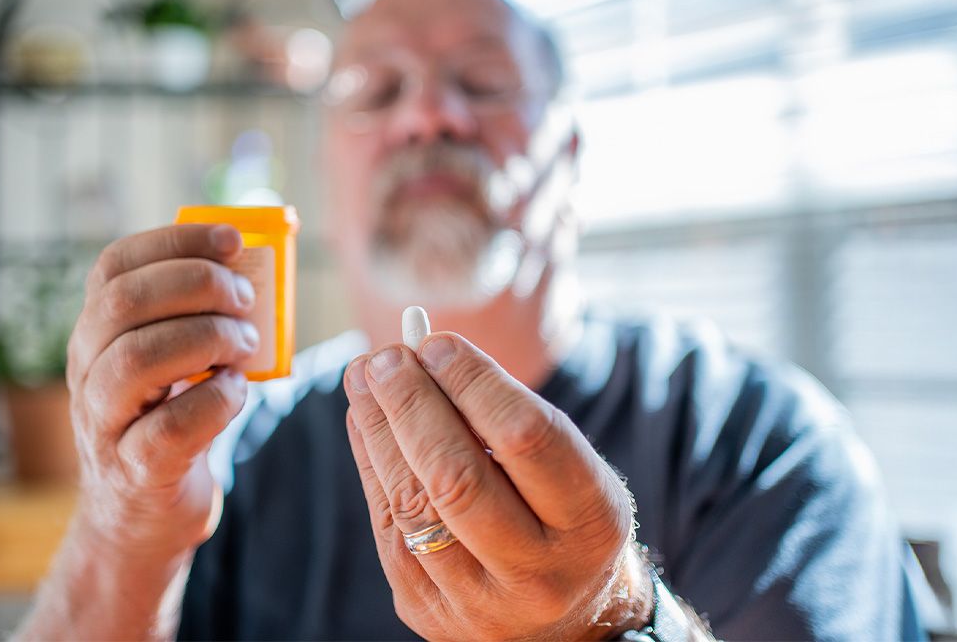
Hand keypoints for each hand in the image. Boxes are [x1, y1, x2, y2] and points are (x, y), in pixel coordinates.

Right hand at [65, 223, 258, 557]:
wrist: (143, 518)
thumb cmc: (171, 422)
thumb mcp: (176, 362)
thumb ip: (199, 316)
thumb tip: (256, 264)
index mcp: (96, 333)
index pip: (113, 266)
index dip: (174, 241)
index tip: (232, 238)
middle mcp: (86, 372)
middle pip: (122, 304)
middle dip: (196, 286)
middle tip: (246, 298)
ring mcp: (102, 424)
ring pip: (137, 360)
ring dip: (208, 339)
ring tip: (246, 344)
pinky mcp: (134, 472)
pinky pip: (171, 426)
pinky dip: (217, 400)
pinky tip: (237, 391)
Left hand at [343, 333, 650, 639]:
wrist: (566, 621)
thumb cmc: (561, 516)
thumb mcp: (566, 468)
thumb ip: (503, 417)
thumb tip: (421, 354)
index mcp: (591, 523)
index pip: (525, 438)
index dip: (473, 384)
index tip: (435, 344)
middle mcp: (540, 573)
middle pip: (457, 478)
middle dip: (413, 406)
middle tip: (387, 358)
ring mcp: (481, 604)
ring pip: (413, 505)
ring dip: (380, 430)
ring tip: (365, 378)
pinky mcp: (430, 615)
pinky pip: (390, 530)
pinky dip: (374, 466)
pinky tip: (366, 423)